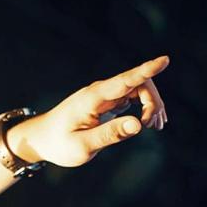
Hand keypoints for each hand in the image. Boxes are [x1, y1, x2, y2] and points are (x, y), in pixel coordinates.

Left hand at [9, 55, 169, 166]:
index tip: (164, 60)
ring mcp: (104, 95)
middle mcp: (99, 92)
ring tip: (157, 127)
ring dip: (152, 105)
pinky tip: (149, 123)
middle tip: (154, 126)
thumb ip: (110, 134)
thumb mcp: (83, 146)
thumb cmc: (59, 144)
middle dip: (153, 102)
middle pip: (138, 84)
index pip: (124, 81)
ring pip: (138, 89)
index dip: (146, 70)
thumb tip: (138, 124)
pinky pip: (133, 97)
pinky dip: (145, 108)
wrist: (41, 139)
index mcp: (92, 99)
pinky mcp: (106, 102)